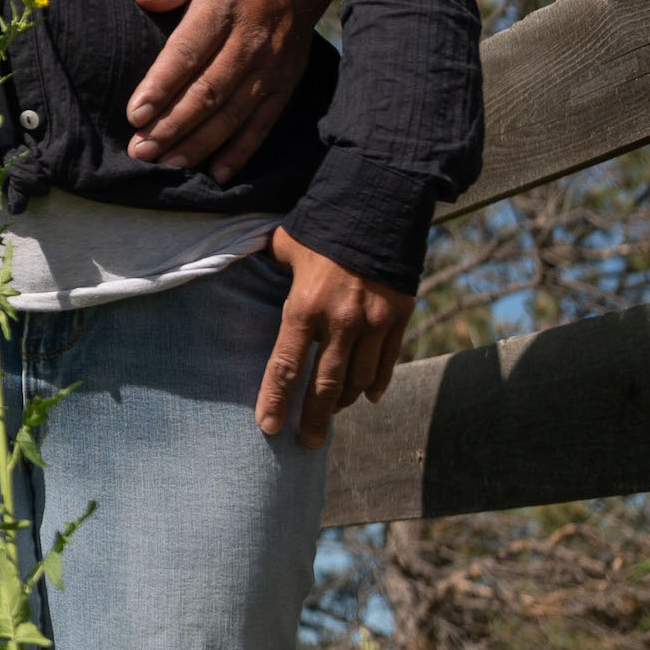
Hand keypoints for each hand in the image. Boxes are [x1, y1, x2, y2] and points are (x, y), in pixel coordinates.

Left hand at [125, 0, 333, 181]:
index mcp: (224, 8)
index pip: (189, 52)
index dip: (162, 85)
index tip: (135, 113)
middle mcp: (250, 42)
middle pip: (209, 91)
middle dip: (173, 125)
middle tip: (141, 150)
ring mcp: (271, 67)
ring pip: (233, 113)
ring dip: (199, 143)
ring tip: (166, 162)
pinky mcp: (285, 83)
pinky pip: (263, 123)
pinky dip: (241, 151)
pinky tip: (216, 173)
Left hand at [256, 230, 409, 446]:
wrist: (380, 205)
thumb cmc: (323, 224)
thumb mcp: (285, 244)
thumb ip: (272, 268)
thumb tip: (249, 268)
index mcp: (304, 306)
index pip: (285, 365)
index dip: (276, 399)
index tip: (269, 427)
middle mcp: (340, 322)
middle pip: (326, 385)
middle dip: (315, 418)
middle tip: (307, 443)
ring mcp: (374, 323)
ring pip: (360, 379)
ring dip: (345, 402)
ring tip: (334, 414)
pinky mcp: (400, 318)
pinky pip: (388, 362)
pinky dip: (377, 382)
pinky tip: (368, 396)